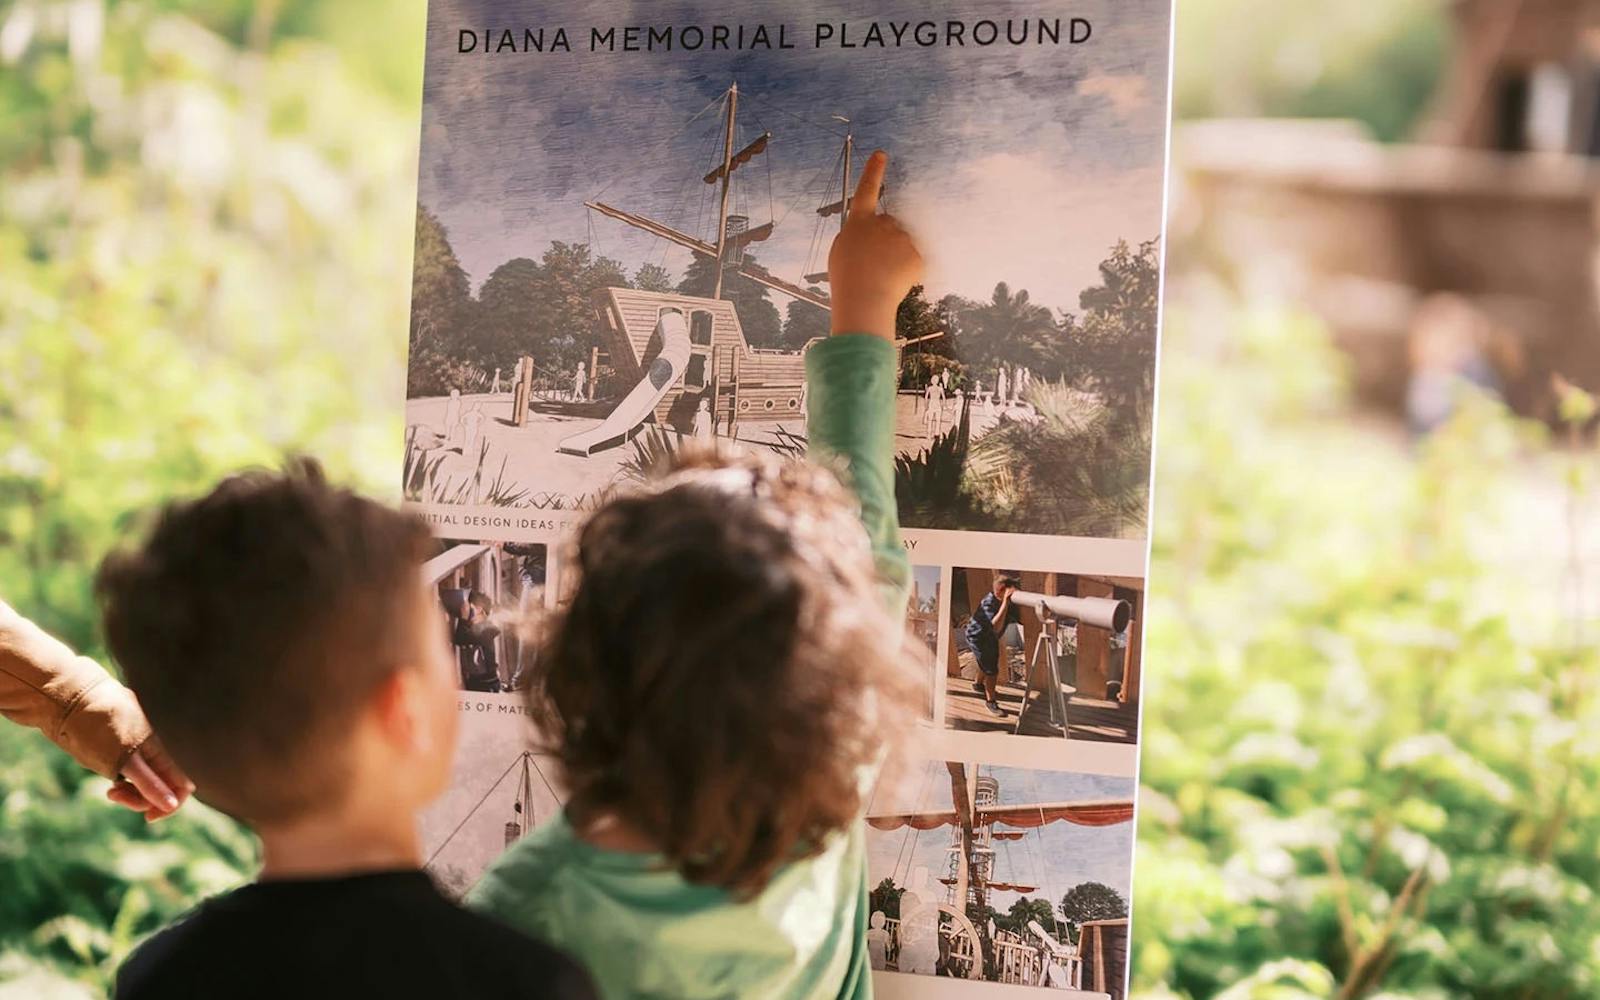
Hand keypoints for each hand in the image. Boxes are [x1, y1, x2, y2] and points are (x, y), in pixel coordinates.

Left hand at [107, 735, 193, 820]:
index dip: (169, 804)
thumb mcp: (125, 761)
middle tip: (115, 797)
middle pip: (163, 786)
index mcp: (162, 751)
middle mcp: (156, 751)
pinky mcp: (126, 749)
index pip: (182, 785)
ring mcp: (141, 749)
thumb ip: (150, 783)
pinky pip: (134, 773)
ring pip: (147, 781)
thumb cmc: (99, 729)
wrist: (73, 701)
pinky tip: (110, 781)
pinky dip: (124, 783)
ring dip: (131, 792)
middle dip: (142, 799)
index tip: (148, 817)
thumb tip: (172, 804)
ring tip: (111, 791)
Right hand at [827, 150, 923, 337]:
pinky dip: (907, 270)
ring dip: (895, 255)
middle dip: (885, 239)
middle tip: (873, 264)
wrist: (865, 300)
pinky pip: (914, 259)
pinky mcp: (917, 253)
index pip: (866, 190)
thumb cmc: (848, 279)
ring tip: (882, 276)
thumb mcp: (841, 250)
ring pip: (902, 242)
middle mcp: (882, 223)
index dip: (873, 172)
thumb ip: (857, 235)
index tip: (880, 155)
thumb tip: (872, 235)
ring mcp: (902, 237)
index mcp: (859, 222)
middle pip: (888, 224)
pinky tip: (895, 280)